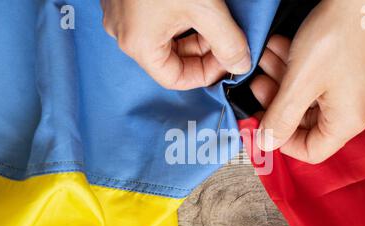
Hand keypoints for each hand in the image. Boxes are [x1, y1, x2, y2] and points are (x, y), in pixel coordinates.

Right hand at [101, 0, 250, 89]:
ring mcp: (124, 15)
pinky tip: (196, 6)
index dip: (205, 75)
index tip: (226, 62)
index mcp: (139, 44)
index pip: (175, 79)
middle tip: (226, 39)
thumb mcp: (205, 7)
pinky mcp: (127, 0)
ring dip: (194, 35)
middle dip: (203, 52)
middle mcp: (126, 34)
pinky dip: (180, 19)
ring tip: (214, 18)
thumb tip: (240, 64)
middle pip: (172, 59)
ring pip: (166, 39)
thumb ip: (228, 41)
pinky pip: (157, 21)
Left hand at [258, 0, 364, 163]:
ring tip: (266, 60)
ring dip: (283, 80)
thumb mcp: (299, 83)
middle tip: (259, 83)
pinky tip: (280, 50)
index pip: (311, 151)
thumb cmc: (339, 33)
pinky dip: (298, 69)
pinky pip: (321, 80)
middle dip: (278, 101)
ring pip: (310, 97)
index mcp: (350, 121)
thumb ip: (280, 118)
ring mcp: (358, 89)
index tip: (261, 123)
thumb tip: (267, 143)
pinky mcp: (355, 71)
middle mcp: (359, 109)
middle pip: (307, 122)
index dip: (281, 140)